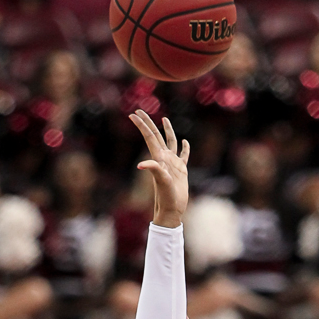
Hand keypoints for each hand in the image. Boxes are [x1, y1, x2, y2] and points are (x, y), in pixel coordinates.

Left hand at [129, 110, 188, 227]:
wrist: (172, 209)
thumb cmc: (166, 197)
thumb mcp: (161, 181)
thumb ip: (153, 169)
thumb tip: (140, 165)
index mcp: (158, 157)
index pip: (149, 136)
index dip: (141, 125)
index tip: (133, 114)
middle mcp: (164, 158)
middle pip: (156, 135)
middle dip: (148, 122)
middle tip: (139, 110)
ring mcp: (172, 163)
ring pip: (170, 142)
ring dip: (167, 130)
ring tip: (164, 119)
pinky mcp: (181, 170)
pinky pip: (183, 155)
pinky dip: (185, 148)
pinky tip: (185, 142)